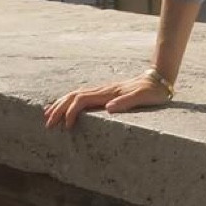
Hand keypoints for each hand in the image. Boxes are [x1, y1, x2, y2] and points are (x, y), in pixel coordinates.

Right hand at [43, 75, 169, 128]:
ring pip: (74, 95)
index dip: (71, 112)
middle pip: (72, 96)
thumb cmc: (152, 91)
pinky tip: (65, 108)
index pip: (81, 100)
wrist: (158, 79)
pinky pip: (81, 96)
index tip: (66, 127)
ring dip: (60, 105)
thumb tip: (108, 108)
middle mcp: (102, 90)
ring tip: (48, 116)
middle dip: (58, 110)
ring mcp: (102, 90)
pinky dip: (69, 102)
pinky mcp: (104, 92)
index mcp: (108, 93)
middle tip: (47, 124)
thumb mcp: (143, 97)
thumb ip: (127, 101)